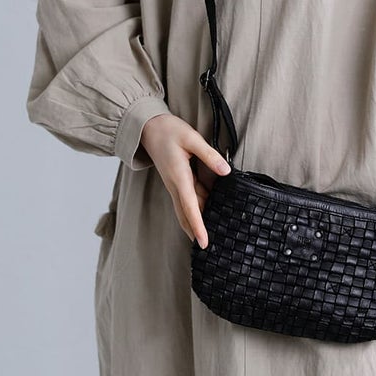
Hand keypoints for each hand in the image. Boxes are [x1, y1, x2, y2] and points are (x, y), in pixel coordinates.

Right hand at [140, 113, 230, 247]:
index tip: (204, 243)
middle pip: (186, 215)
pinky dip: (197, 210)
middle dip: (195, 232)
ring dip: (196, 223)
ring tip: (211, 236)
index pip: (190, 207)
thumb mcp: (191, 138)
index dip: (198, 226)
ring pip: (186, 209)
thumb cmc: (169, 131)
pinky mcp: (176, 182)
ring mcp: (174, 185)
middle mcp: (175, 185)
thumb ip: (209, 155)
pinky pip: (188, 200)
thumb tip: (226, 171)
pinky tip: (210, 212)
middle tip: (209, 248)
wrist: (149, 128)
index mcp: (179, 177)